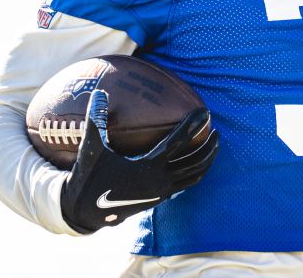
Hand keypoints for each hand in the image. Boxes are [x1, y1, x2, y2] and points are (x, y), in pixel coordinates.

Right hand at [60, 89, 218, 232]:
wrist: (86, 211)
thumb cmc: (89, 176)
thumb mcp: (92, 147)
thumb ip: (97, 118)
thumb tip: (99, 92)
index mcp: (148, 167)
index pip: (179, 142)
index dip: (193, 125)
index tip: (205, 111)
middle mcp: (159, 180)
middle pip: (195, 161)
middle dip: (209, 145)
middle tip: (216, 129)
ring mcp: (162, 192)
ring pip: (194, 175)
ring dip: (206, 160)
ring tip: (214, 144)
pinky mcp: (159, 198)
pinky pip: (186, 184)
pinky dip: (196, 172)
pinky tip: (196, 161)